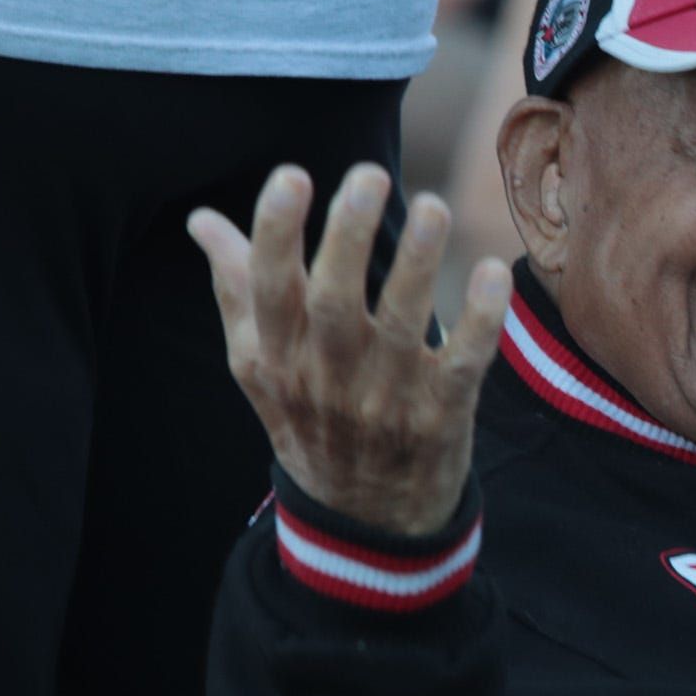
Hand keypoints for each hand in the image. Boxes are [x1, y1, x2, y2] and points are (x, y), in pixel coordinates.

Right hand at [189, 164, 508, 537]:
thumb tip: (202, 219)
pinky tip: (492, 273)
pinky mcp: (441, 415)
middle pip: (333, 301)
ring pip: (401, 325)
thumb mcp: (261, 366)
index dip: (276, 232)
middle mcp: (327, 376)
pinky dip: (479, 322)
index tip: (292, 175)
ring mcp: (386, 398)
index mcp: (276, 357)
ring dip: (416, 264)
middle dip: (348, 236)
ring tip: (433, 205)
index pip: (270, 288)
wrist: (364, 521)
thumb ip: (238, 289)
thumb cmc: (311, 418)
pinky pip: (462, 365)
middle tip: (366, 175)